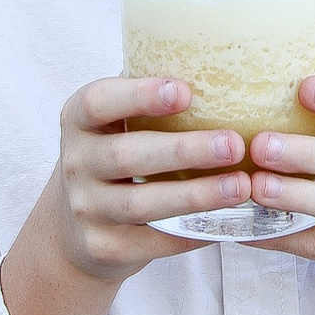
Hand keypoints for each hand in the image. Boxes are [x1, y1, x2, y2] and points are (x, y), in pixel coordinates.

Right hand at [1, 75, 250, 314]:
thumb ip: (153, 96)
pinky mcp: (103, 247)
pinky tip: (229, 220)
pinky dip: (192, 232)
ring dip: (196, 195)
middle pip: (127, 156)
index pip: (98, 102)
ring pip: (142, 203)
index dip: (138, 95)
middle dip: (184, 150)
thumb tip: (226, 66)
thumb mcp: (119, 120)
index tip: (185, 91)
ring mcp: (86, 209)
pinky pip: (153, 242)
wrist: (72, 226)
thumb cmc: (117, 153)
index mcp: (80, 119)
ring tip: (241, 185)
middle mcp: (75, 163)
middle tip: (234, 144)